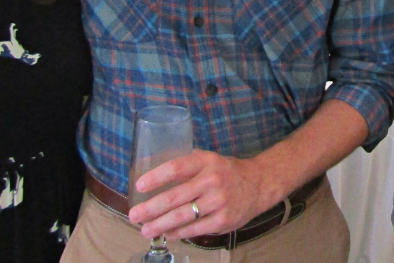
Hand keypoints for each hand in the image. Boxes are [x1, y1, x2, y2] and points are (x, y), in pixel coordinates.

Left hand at [128, 150, 278, 239]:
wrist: (259, 184)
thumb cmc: (227, 172)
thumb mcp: (209, 160)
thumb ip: (186, 165)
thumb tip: (150, 166)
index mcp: (206, 162)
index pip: (177, 168)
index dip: (156, 177)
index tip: (139, 186)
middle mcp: (212, 180)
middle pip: (175, 197)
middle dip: (151, 208)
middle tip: (134, 215)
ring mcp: (219, 202)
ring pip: (183, 216)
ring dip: (160, 225)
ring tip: (145, 230)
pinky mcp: (223, 220)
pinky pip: (195, 229)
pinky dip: (178, 233)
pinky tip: (168, 234)